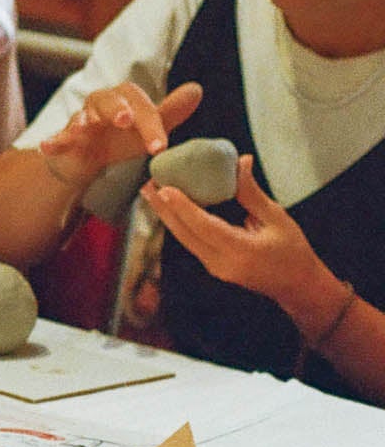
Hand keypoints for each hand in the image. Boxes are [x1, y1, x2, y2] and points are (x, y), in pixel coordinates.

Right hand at [38, 80, 202, 185]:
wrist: (86, 157)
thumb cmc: (120, 139)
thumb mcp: (147, 128)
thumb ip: (170, 111)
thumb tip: (196, 89)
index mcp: (124, 99)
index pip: (139, 104)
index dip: (150, 123)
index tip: (160, 147)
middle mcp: (100, 104)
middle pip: (107, 99)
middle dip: (116, 109)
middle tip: (125, 121)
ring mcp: (79, 121)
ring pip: (80, 115)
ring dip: (82, 119)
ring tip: (83, 127)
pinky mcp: (63, 140)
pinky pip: (56, 139)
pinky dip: (52, 142)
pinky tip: (47, 147)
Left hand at [141, 153, 331, 311]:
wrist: (297, 285)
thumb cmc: (293, 251)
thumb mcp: (278, 218)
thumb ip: (252, 193)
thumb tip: (240, 162)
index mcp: (240, 251)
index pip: (204, 226)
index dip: (183, 207)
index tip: (165, 188)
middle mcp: (221, 263)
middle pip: (184, 234)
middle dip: (163, 209)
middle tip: (148, 185)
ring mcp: (214, 268)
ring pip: (184, 239)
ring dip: (167, 216)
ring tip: (151, 194)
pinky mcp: (212, 266)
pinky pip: (191, 242)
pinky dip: (180, 224)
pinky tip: (171, 209)